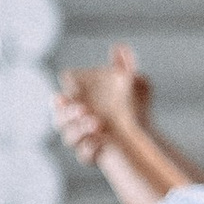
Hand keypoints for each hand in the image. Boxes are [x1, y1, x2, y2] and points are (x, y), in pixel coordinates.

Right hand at [54, 43, 152, 164]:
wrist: (144, 134)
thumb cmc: (132, 104)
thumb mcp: (134, 84)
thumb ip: (125, 67)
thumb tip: (121, 46)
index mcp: (78, 103)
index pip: (60, 101)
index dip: (59, 100)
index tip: (64, 96)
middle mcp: (75, 122)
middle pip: (59, 119)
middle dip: (68, 114)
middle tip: (83, 109)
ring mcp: (83, 140)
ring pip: (69, 138)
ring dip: (79, 130)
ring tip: (97, 122)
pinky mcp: (93, 156)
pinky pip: (84, 156)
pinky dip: (90, 149)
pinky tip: (101, 141)